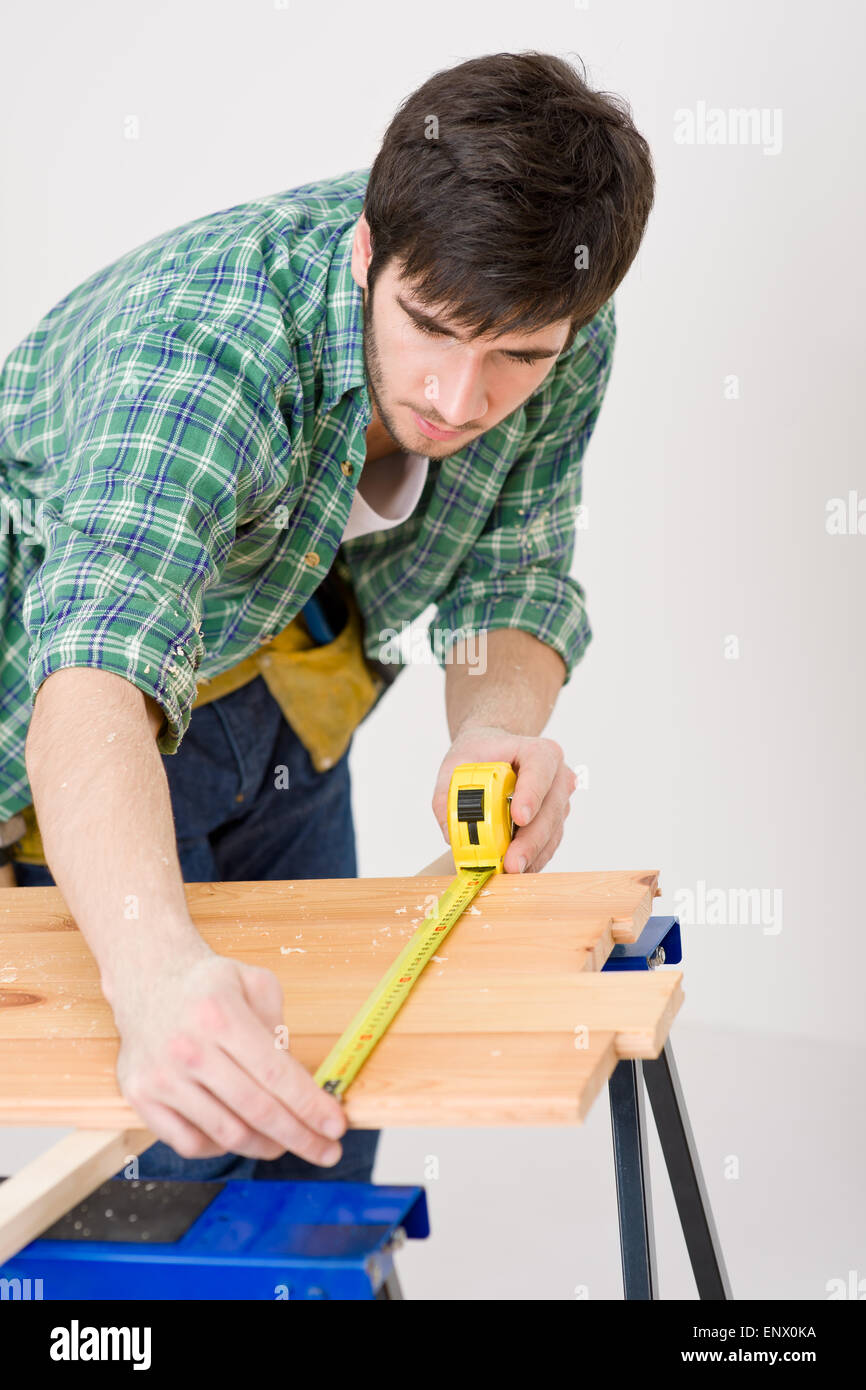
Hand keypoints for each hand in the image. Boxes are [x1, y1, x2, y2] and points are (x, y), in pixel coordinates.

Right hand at [110, 943, 346, 1164]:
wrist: (147, 977)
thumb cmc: (208, 985)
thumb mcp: (254, 984)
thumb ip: (281, 1029)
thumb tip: (301, 1084)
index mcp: (220, 1014)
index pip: (276, 1074)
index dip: (311, 1106)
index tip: (336, 1126)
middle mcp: (188, 1048)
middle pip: (256, 1110)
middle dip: (300, 1137)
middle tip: (327, 1151)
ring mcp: (161, 1076)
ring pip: (226, 1133)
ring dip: (266, 1146)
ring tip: (286, 1144)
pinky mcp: (140, 1096)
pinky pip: (190, 1143)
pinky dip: (222, 1148)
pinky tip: (241, 1136)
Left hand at [432, 725, 576, 873]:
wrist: (495, 753)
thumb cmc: (482, 755)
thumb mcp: (456, 765)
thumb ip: (446, 794)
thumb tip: (449, 832)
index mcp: (538, 752)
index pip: (540, 769)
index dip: (531, 794)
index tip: (519, 817)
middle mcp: (556, 776)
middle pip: (550, 809)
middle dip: (530, 840)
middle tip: (512, 862)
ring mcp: (558, 801)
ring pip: (552, 832)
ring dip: (532, 855)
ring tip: (510, 871)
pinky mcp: (555, 823)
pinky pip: (547, 844)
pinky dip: (532, 859)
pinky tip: (516, 869)